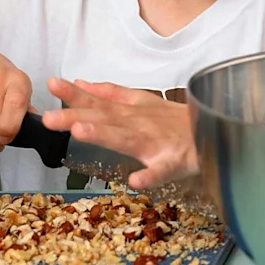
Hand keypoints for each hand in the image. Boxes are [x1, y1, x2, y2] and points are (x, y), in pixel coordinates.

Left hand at [41, 79, 196, 189]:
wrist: (215, 134)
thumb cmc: (176, 122)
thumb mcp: (143, 102)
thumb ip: (112, 94)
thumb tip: (81, 83)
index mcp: (131, 112)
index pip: (98, 102)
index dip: (74, 95)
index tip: (52, 85)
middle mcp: (140, 124)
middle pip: (105, 119)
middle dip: (78, 116)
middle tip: (50, 117)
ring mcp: (156, 143)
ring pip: (128, 139)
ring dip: (105, 134)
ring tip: (81, 132)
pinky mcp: (175, 163)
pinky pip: (162, 171)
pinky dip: (150, 175)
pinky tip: (136, 181)